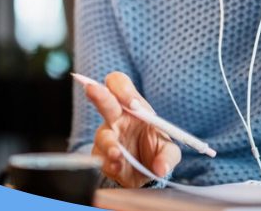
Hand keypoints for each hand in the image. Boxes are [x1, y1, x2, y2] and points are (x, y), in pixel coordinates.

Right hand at [85, 72, 180, 187]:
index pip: (120, 85)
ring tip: (117, 153)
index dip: (122, 90)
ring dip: (109, 143)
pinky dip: (108, 163)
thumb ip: (168, 156)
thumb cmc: (155, 152)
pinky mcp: (101, 156)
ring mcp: (107, 136)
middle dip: (98, 94)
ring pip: (102, 135)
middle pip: (103, 100)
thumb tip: (162, 168)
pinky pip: (100, 158)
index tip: (133, 104)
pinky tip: (117, 167)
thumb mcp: (169, 152)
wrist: (146, 174)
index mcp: (132, 107)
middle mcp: (115, 118)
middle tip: (91, 89)